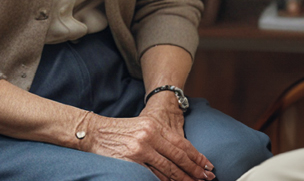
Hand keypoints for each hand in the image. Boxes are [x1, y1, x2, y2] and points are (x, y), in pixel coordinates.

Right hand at [80, 97, 213, 180]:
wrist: (95, 132)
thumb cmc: (121, 130)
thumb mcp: (145, 126)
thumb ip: (162, 137)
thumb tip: (182, 155)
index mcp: (155, 126)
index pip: (182, 144)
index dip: (197, 156)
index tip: (208, 165)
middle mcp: (150, 136)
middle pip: (178, 157)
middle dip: (194, 169)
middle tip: (206, 178)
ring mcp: (140, 149)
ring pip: (167, 168)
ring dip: (182, 178)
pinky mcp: (130, 161)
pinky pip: (151, 175)